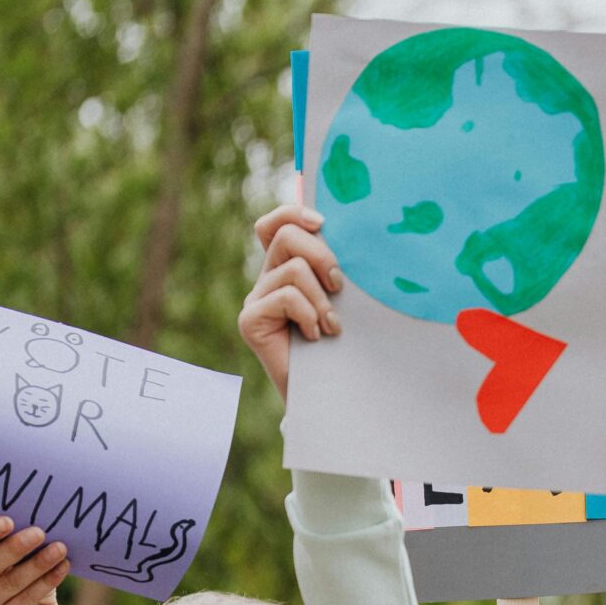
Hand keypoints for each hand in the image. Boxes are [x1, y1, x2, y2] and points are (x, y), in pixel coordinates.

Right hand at [0, 518, 70, 604]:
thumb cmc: (20, 576)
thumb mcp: (13, 558)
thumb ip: (12, 540)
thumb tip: (34, 515)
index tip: (9, 520)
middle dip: (15, 547)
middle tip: (40, 532)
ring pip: (10, 584)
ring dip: (37, 564)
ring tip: (60, 548)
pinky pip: (26, 601)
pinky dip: (47, 582)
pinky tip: (63, 567)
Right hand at [240, 204, 344, 399]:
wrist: (327, 391)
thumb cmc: (341, 344)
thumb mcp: (342, 299)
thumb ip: (336, 270)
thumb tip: (356, 238)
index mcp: (285, 267)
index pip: (274, 225)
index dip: (293, 213)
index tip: (322, 223)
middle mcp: (266, 278)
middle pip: (286, 237)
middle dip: (322, 255)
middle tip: (338, 286)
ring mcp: (255, 298)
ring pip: (293, 269)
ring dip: (321, 297)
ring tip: (331, 324)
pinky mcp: (250, 319)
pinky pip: (286, 296)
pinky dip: (309, 314)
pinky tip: (315, 336)